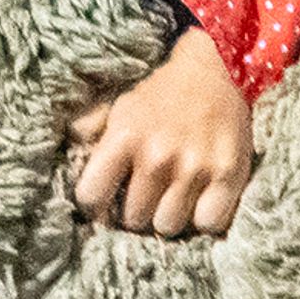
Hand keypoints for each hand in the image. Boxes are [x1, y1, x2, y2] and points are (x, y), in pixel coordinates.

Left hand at [69, 31, 254, 236]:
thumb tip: (70, 148)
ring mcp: (195, 168)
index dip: (96, 202)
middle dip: (138, 211)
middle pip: (133, 220)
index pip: (91, 197)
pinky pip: (208, 224)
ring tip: (174, 197)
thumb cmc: (162, 94)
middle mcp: (157, 155)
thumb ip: (90, 127)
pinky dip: (205, 218)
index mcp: (124, 137)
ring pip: (168, 227)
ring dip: (170, 217)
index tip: (107, 198)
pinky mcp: (229, 176)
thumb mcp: (120, 105)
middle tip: (148, 195)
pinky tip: (202, 200)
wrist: (217, 71)